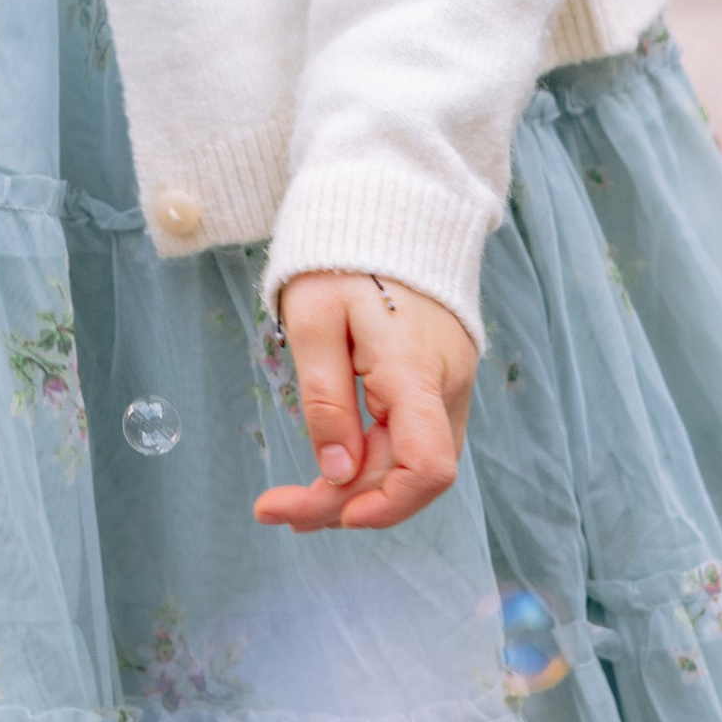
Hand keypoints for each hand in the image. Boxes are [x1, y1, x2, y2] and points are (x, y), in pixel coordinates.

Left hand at [251, 271, 477, 534]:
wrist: (387, 211)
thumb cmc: (341, 258)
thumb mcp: (312, 319)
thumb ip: (324, 399)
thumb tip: (337, 474)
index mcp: (415, 369)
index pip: (427, 467)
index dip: (383, 506)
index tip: (322, 510)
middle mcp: (445, 386)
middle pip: (410, 475)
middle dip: (346, 503)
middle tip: (273, 510)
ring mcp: (448, 386)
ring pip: (412, 464)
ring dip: (358, 489)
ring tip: (292, 501)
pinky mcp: (437, 385)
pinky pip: (412, 440)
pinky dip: (373, 462)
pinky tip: (333, 469)